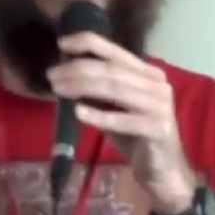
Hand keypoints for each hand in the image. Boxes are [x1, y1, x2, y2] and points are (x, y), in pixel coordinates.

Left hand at [46, 32, 196, 214]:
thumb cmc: (135, 137)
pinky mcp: (159, 129)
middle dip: (78, 69)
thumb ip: (97, 92)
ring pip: (117, 89)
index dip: (88, 43)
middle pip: (112, 70)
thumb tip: (64, 76)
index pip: (116, 51)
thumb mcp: (113, 110)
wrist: (162, 171)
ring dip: (83, 87)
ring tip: (59, 89)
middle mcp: (157, 85)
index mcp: (147, 74)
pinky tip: (78, 113)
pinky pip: (125, 119)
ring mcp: (160, 106)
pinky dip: (100, 115)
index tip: (61, 43)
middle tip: (52, 75)